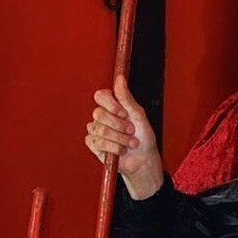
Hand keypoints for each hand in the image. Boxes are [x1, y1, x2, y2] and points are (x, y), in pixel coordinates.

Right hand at [85, 74, 162, 198]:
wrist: (143, 159)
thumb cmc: (143, 136)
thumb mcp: (138, 115)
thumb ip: (127, 97)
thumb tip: (120, 78)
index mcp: (112, 107)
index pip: (100, 96)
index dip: (112, 105)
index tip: (124, 113)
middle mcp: (102, 117)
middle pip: (99, 113)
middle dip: (119, 125)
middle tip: (131, 131)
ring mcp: (96, 130)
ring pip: (99, 130)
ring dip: (120, 139)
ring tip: (130, 143)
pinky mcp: (94, 145)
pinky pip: (97, 142)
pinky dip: (113, 148)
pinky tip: (121, 150)